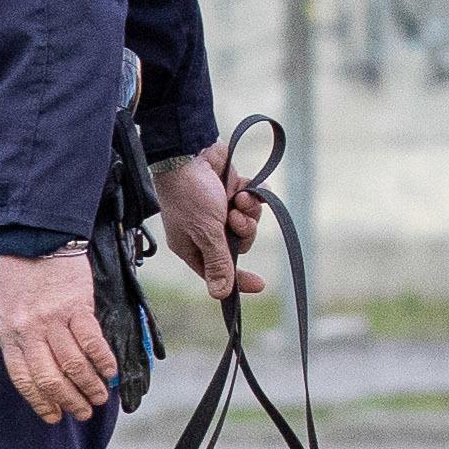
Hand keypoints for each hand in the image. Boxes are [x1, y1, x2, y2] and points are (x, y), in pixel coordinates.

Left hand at [0, 246, 113, 423]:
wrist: (37, 239)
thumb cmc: (22, 277)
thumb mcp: (7, 312)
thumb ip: (21, 341)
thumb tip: (42, 372)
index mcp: (9, 335)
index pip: (24, 379)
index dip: (41, 402)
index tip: (54, 416)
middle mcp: (28, 331)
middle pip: (50, 378)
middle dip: (69, 401)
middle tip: (84, 412)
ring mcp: (52, 320)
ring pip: (73, 365)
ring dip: (89, 387)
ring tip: (100, 397)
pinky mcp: (75, 307)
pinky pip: (91, 343)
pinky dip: (103, 362)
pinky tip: (110, 371)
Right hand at [152, 152, 264, 301]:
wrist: (189, 152)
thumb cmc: (190, 195)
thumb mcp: (206, 233)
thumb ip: (217, 262)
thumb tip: (220, 295)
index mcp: (191, 246)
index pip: (217, 271)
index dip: (237, 279)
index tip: (260, 285)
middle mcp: (204, 230)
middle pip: (237, 244)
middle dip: (243, 231)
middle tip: (236, 219)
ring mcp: (217, 210)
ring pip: (247, 221)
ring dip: (248, 211)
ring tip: (238, 199)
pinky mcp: (228, 190)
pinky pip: (251, 200)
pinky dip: (252, 194)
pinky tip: (244, 188)